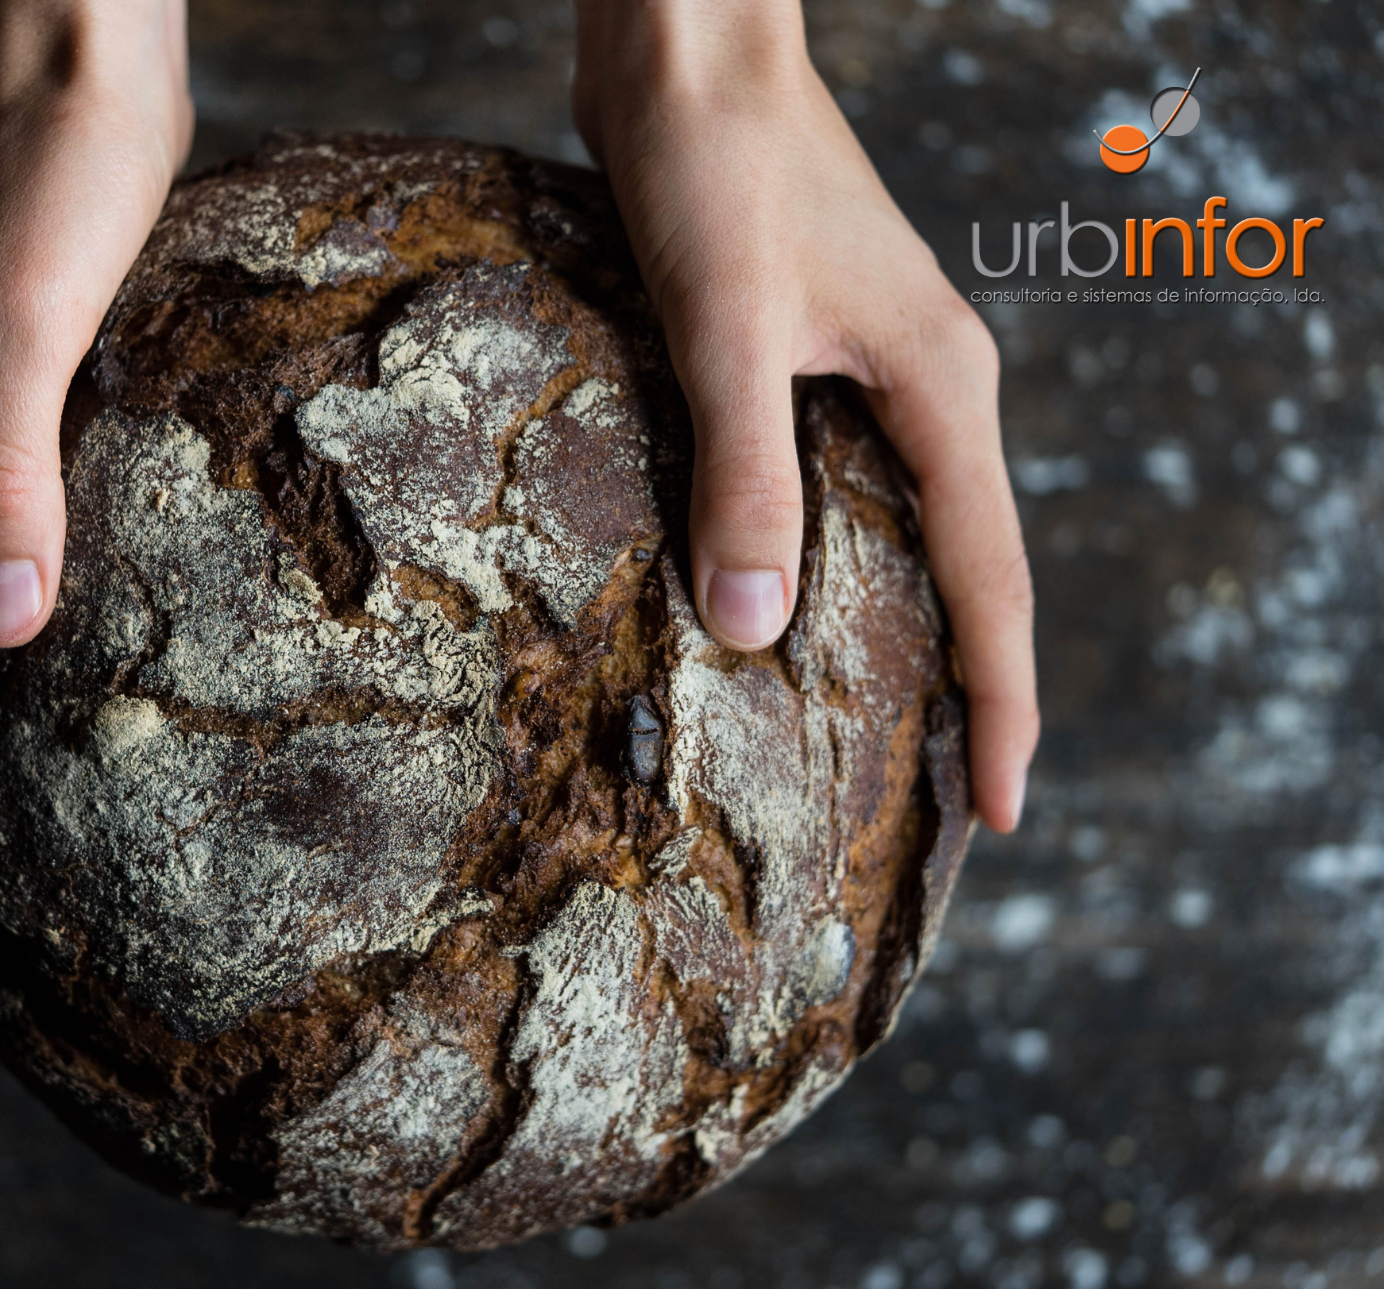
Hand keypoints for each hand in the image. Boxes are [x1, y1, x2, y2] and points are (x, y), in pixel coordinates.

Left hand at [572, 0, 1037, 830]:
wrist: (686, 50)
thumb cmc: (715, 164)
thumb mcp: (726, 330)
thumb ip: (746, 476)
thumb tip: (753, 628)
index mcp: (938, 389)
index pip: (992, 581)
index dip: (1002, 704)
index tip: (1003, 813)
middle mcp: (922, 387)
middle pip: (965, 567)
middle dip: (964, 686)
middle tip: (943, 804)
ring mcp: (866, 369)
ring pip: (900, 527)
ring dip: (895, 626)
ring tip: (873, 731)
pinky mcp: (803, 352)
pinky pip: (835, 482)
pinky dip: (823, 555)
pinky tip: (778, 600)